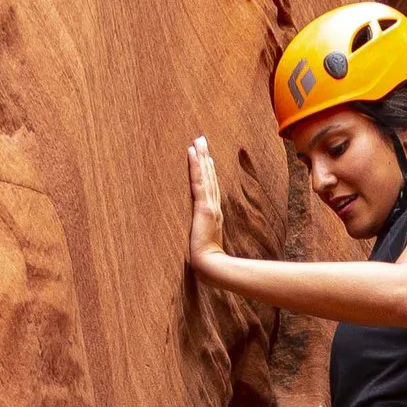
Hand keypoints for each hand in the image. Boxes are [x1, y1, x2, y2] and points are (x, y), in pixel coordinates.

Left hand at [186, 135, 224, 267]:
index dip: (210, 172)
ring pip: (205, 175)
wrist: (211, 266)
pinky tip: (192, 151)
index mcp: (214, 215)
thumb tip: (202, 242)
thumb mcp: (206, 246)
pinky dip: (195, 165)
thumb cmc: (209, 261)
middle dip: (206, 157)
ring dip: (201, 155)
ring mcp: (209, 205)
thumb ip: (204, 239)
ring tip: (198, 139)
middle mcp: (214, 206)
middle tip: (202, 139)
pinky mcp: (202, 206)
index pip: (212, 189)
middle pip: (210, 177)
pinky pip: (198, 181)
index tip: (208, 158)